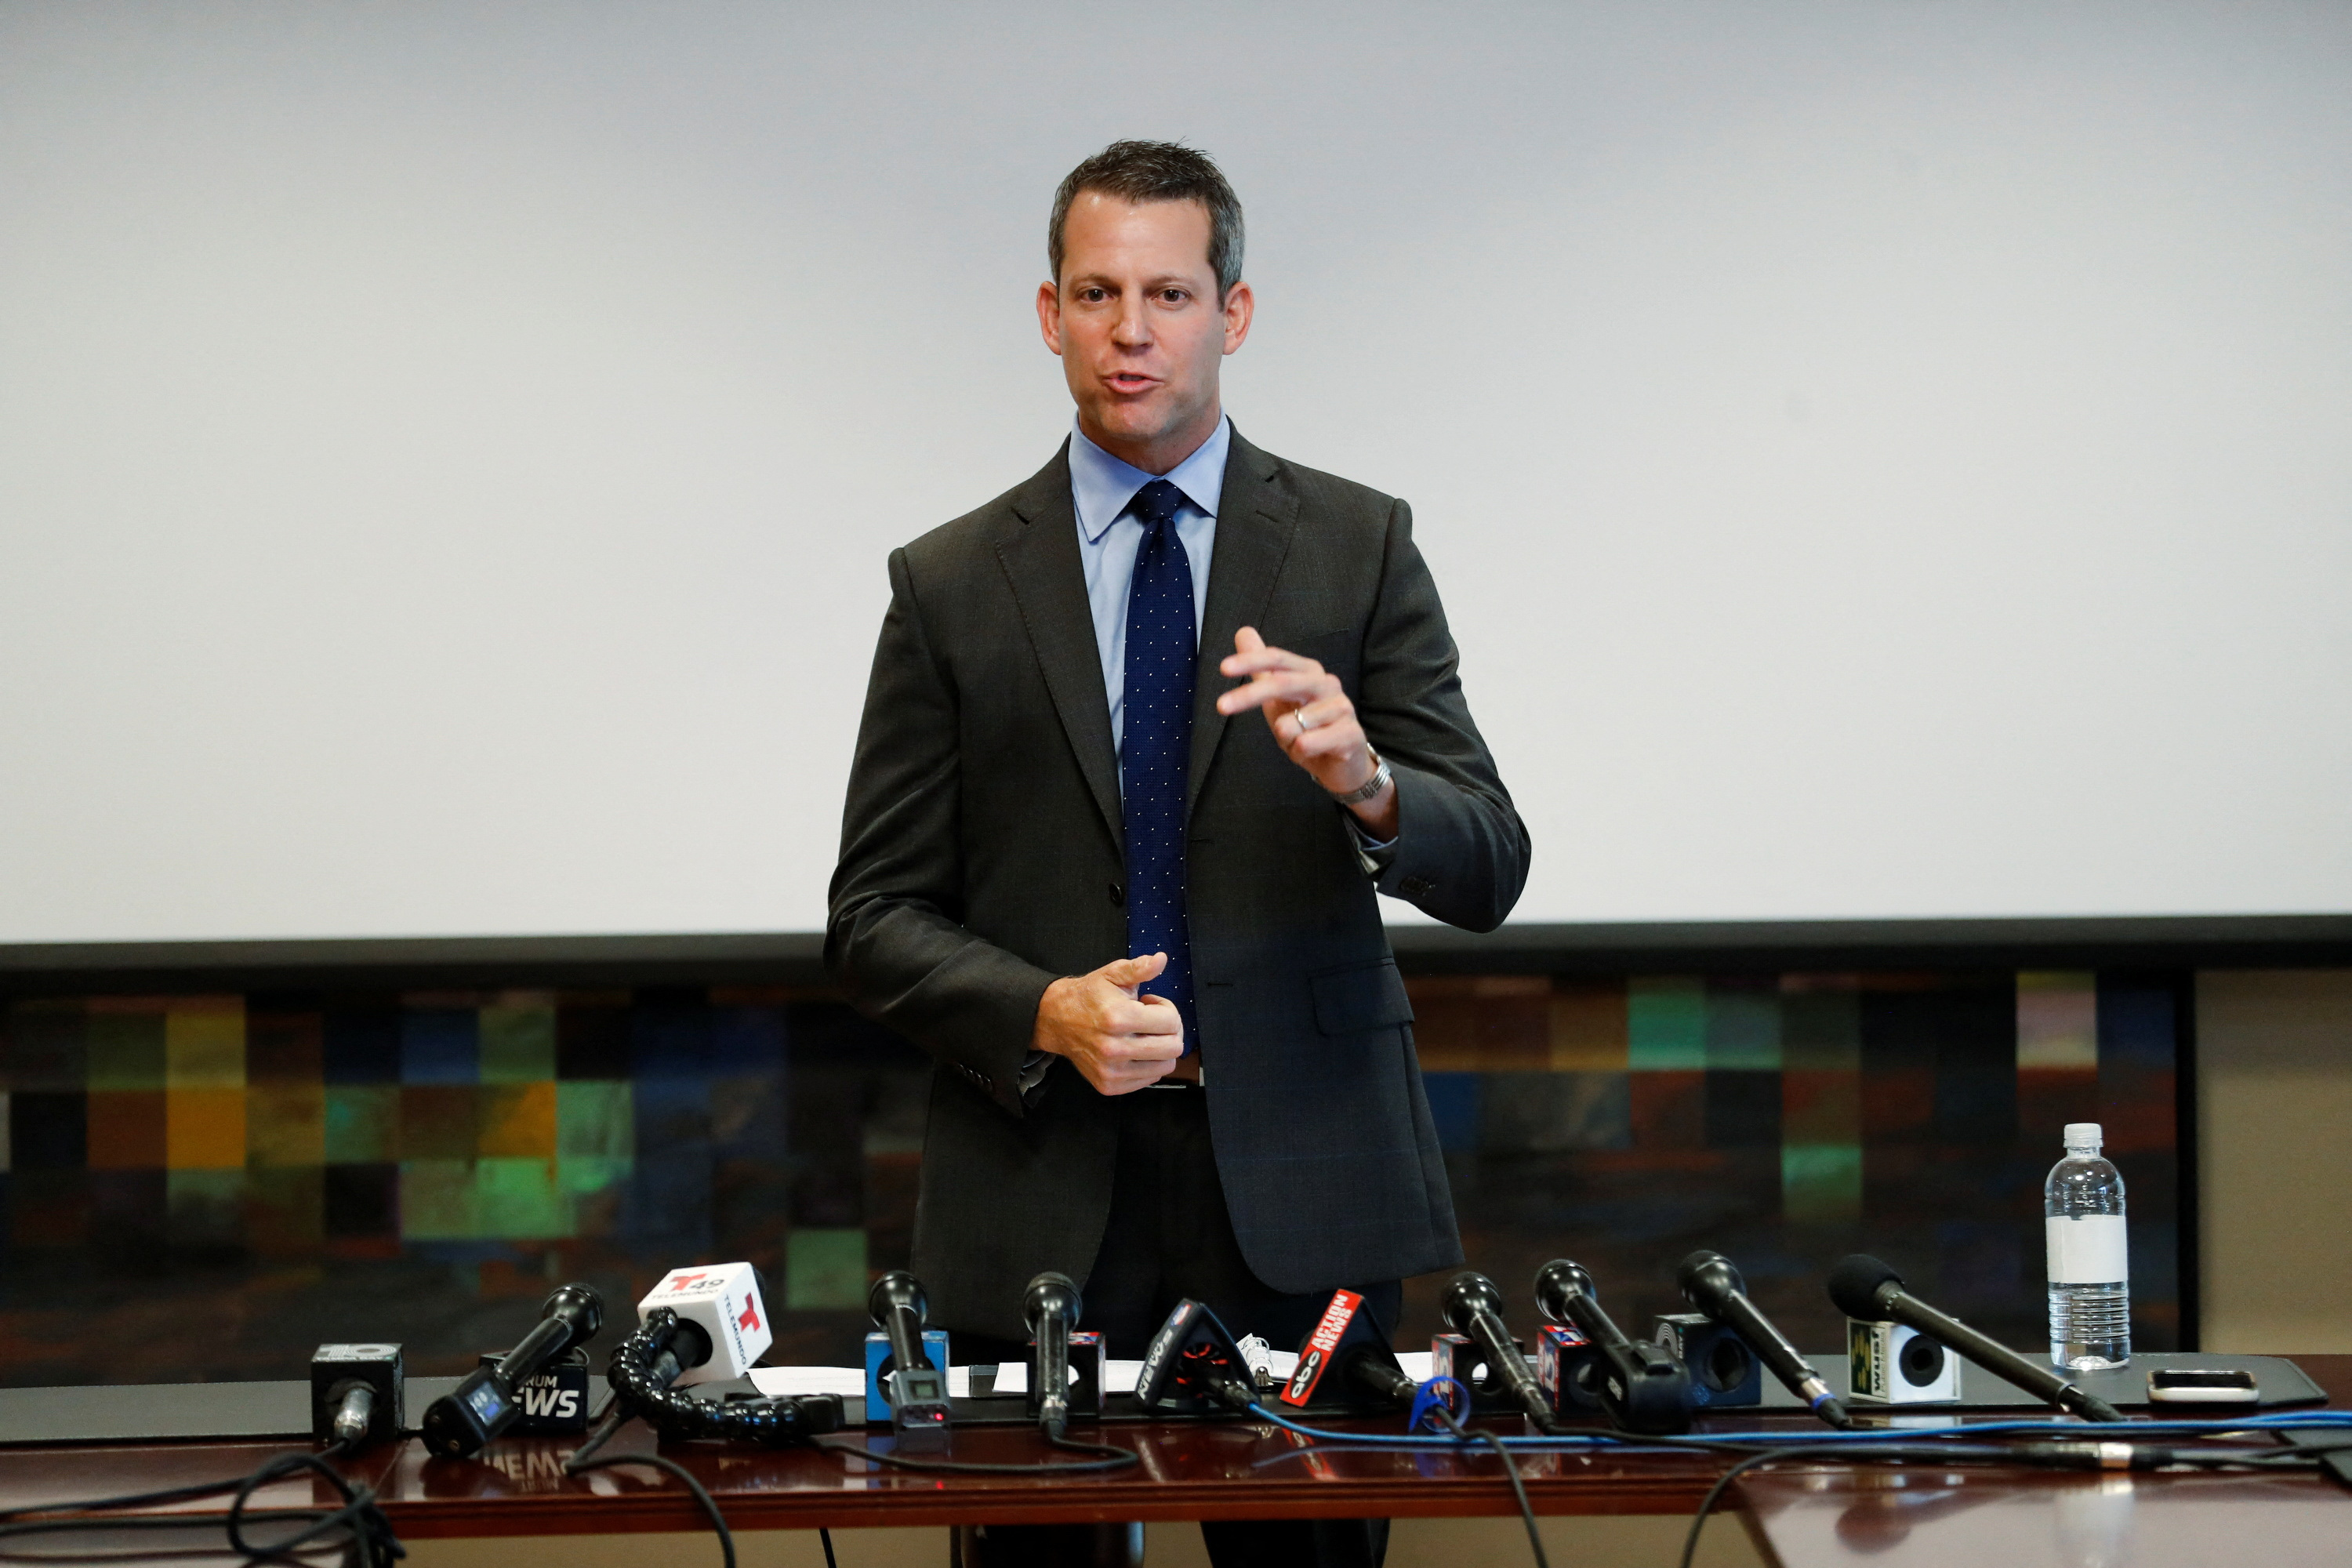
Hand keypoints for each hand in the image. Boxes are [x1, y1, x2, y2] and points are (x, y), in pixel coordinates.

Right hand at [1032, 953, 1184, 1094]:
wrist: (1056, 1019)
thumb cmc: (1089, 995)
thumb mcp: (1113, 974)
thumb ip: (1139, 968)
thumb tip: (1161, 959)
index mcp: (1118, 1017)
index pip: (1171, 1022)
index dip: (1167, 1009)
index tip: (1151, 1004)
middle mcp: (1114, 1048)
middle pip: (1173, 1048)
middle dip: (1170, 1031)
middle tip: (1153, 1022)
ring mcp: (1111, 1071)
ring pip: (1165, 1067)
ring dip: (1160, 1049)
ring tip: (1142, 1035)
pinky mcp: (1108, 1085)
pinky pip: (1148, 1080)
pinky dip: (1148, 1065)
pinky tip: (1134, 1049)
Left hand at [1215, 627, 1397, 836]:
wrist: (1343, 762)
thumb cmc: (1308, 726)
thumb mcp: (1279, 698)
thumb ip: (1262, 668)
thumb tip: (1243, 631)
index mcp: (1309, 672)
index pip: (1277, 659)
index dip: (1250, 661)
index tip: (1224, 668)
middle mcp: (1327, 684)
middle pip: (1282, 683)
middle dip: (1249, 694)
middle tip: (1221, 706)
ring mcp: (1342, 708)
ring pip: (1291, 723)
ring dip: (1284, 739)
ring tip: (1297, 743)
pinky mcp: (1350, 734)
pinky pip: (1307, 743)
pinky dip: (1299, 751)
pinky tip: (1310, 751)